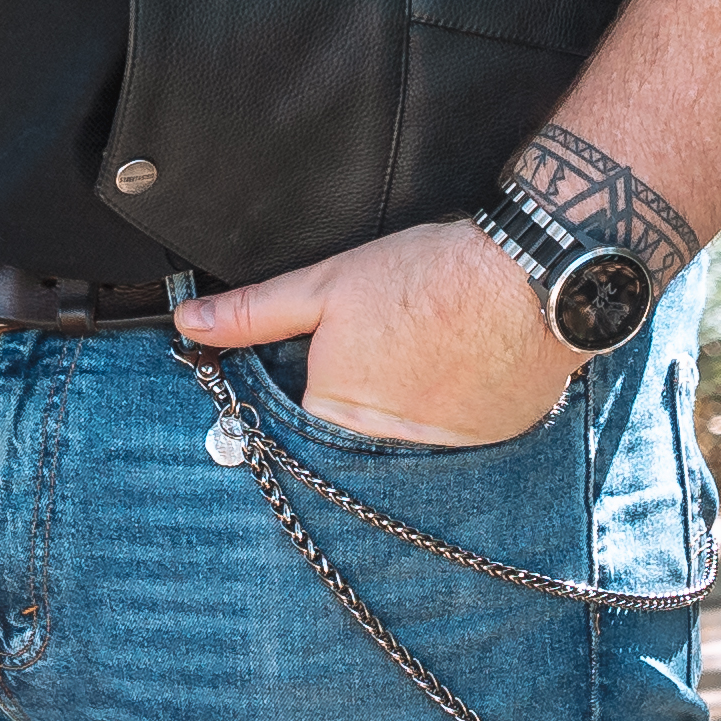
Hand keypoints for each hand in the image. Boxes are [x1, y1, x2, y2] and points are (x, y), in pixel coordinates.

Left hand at [171, 219, 576, 446]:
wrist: (529, 276)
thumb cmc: (425, 274)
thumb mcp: (327, 283)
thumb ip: (255, 312)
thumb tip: (190, 322)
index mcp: (337, 408)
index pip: (310, 406)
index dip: (326, 367)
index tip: (355, 339)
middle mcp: (387, 442)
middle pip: (361, 422)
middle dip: (373, 383)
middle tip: (403, 335)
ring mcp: (444, 446)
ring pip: (412, 429)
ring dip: (417, 397)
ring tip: (438, 342)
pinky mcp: (491, 439)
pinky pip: (462, 430)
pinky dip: (462, 401)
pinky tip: (471, 359)